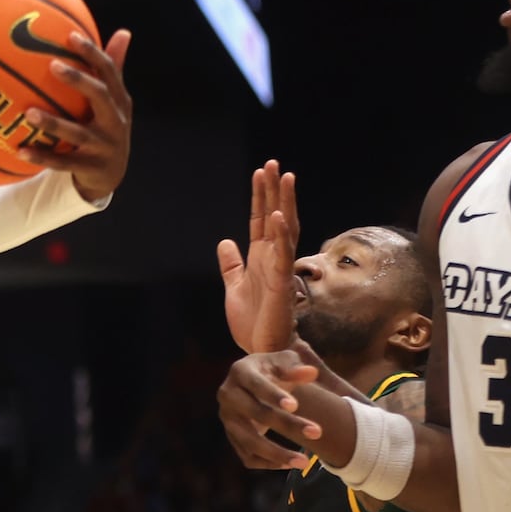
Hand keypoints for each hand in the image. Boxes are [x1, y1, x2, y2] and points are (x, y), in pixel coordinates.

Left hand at [18, 29, 132, 202]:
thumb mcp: (113, 101)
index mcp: (120, 101)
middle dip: (79, 80)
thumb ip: (112, 69)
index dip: (93, 53)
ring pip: (78, 133)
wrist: (111, 175)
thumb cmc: (106, 126)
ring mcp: (105, 146)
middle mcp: (116, 121)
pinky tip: (20, 151)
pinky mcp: (91, 168)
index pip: (109, 72)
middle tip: (51, 64)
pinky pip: (63, 163)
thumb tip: (123, 31)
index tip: (71, 35)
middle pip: (100, 96)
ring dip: (53, 123)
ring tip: (28, 113)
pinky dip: (42, 157)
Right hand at [216, 349, 321, 469]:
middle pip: (255, 413)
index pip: (255, 384)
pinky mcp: (231, 437)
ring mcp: (228, 419)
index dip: (273, 395)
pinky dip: (268, 463)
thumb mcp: (283, 362)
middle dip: (287, 424)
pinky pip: (247, 456)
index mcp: (240, 371)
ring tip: (304, 461)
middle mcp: (228, 395)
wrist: (253, 384)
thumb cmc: (272, 370)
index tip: (295, 406)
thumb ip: (296, 368)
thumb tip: (311, 373)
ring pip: (248, 441)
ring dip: (277, 453)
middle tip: (318, 432)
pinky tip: (290, 463)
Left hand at [218, 160, 301, 352]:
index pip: (261, 218)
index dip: (260, 196)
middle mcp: (273, 258)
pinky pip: (283, 256)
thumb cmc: (252, 321)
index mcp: (261, 256)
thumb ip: (231, 264)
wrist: (260, 348)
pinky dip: (282, 236)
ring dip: (284, 204)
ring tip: (285, 178)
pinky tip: (279, 217)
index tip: (261, 172)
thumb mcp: (233, 286)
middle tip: (274, 164)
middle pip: (276, 216)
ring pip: (285, 230)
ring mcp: (279, 269)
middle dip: (275, 191)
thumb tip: (225, 241)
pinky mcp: (281, 284)